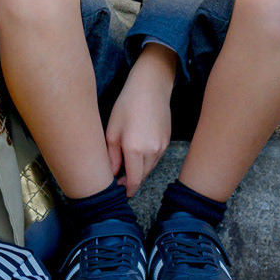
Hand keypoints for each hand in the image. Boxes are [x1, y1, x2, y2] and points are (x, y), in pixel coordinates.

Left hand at [105, 45, 176, 196]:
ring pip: (150, 167)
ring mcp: (162, 146)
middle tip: (119, 179)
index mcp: (134, 149)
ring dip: (140, 170)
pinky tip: (138, 150)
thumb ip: (111, 156)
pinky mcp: (168, 140)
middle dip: (132, 180)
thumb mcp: (112, 129)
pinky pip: (156, 157)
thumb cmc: (127, 105)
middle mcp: (151, 151)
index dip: (127, 189)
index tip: (120, 193)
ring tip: (127, 164)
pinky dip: (147, 159)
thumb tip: (112, 174)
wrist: (151, 87)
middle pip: (142, 176)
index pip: (133, 180)